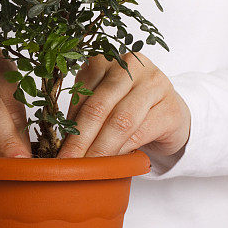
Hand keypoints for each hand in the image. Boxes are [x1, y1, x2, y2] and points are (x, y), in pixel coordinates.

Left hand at [58, 53, 190, 158]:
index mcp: (107, 59)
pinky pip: (140, 134)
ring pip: (120, 121)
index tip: (56, 148)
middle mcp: (132, 65)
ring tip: (87, 168)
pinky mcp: (170, 109)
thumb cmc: (131, 107)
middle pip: (99, 106)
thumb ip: (83, 113)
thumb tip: (60, 143)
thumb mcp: (104, 103)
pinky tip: (112, 163)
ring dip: (100, 148)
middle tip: (68, 162)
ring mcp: (155, 84)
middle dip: (80, 139)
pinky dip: (123, 151)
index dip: (68, 122)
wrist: (171, 114)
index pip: (82, 92)